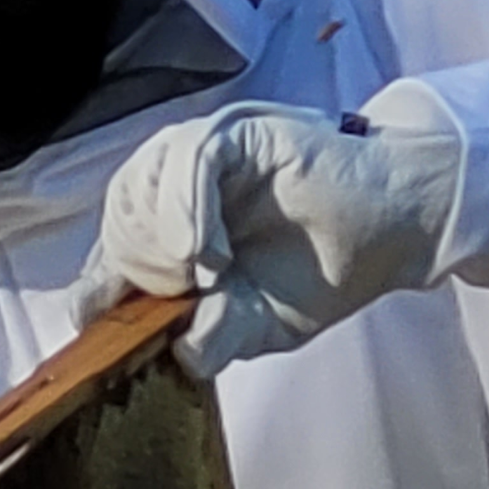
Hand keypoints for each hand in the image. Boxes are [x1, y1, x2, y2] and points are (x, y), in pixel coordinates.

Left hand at [70, 86, 462, 377]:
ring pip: (140, 189)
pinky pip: (191, 161)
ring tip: (208, 276)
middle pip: (118, 226)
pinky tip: (214, 255)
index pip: (110, 260)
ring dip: (162, 244)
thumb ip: (212, 339)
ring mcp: (204, 161)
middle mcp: (177, 195)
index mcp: (173, 241)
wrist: (391, 232)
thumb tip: (180, 354)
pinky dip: (191, 212)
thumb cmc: (323, 269)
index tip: (101, 329)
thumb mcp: (258, 326)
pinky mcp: (238, 134)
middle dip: (142, 274)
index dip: (97, 295)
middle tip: (192, 298)